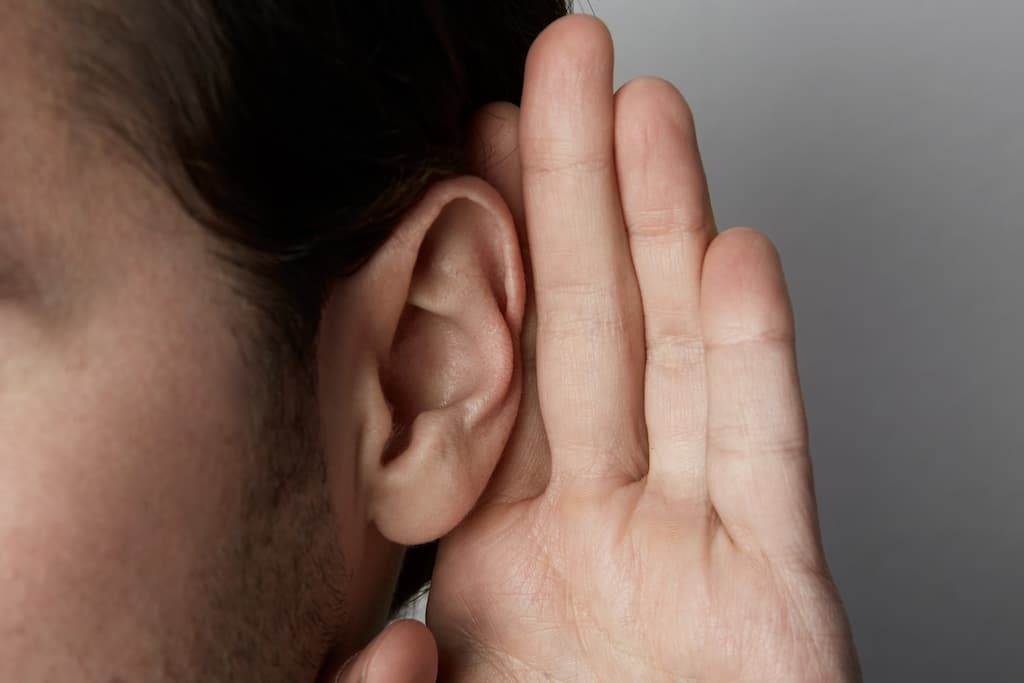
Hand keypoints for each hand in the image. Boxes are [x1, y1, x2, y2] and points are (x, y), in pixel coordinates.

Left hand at [424, 15, 859, 680]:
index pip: (493, 368)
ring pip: (674, 359)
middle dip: (573, 186)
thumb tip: (376, 644)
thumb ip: (391, 680)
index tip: (469, 144)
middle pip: (583, 325)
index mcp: (496, 553)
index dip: (487, 250)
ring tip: (646, 115)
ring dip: (664, 232)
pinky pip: (764, 456)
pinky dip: (756, 359)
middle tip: (561, 64)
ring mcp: (687, 546)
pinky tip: (736, 261)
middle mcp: (591, 526)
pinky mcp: (776, 590)